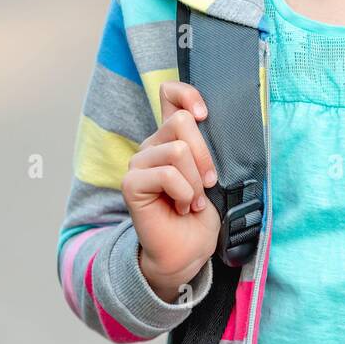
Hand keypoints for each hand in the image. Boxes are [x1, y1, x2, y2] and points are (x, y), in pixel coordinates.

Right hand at [123, 81, 220, 302]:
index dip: (187, 94)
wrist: (190, 250)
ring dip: (195, 181)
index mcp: (171, 136)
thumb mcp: (213, 170)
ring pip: (178, 150)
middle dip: (205, 156)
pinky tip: (183, 207)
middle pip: (181, 122)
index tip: (204, 114)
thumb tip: (209, 119)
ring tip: (194, 201)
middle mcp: (152, 144)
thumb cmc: (203, 211)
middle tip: (208, 183)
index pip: (169, 93)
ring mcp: (139, 163)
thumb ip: (207, 143)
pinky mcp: (131, 183)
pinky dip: (185, 193)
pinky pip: (167, 174)